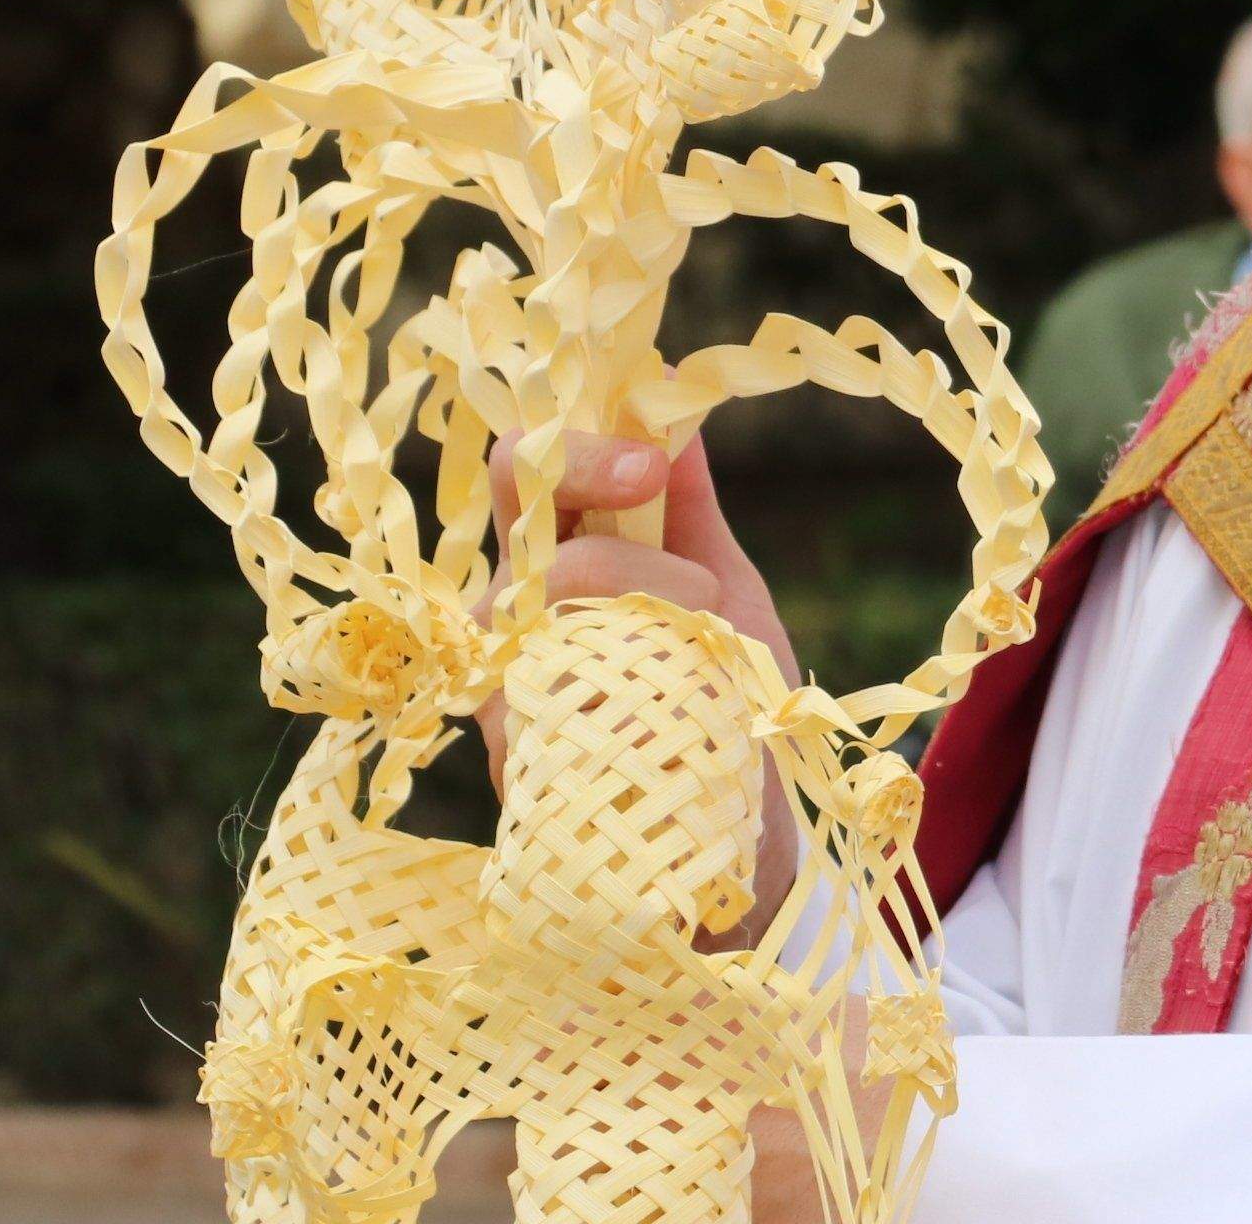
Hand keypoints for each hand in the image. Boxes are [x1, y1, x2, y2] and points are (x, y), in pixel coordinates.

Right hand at [480, 428, 803, 939]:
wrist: (741, 859)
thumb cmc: (727, 708)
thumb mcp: (726, 593)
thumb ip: (691, 507)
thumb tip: (672, 392)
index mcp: (561, 566)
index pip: (527, 477)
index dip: (574, 443)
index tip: (650, 452)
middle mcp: (517, 626)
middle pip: (523, 536)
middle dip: (607, 519)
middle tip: (690, 556)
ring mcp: (510, 698)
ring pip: (546, 611)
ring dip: (649, 619)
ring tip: (708, 655)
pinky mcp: (519, 772)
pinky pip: (559, 703)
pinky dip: (638, 700)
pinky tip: (678, 722)